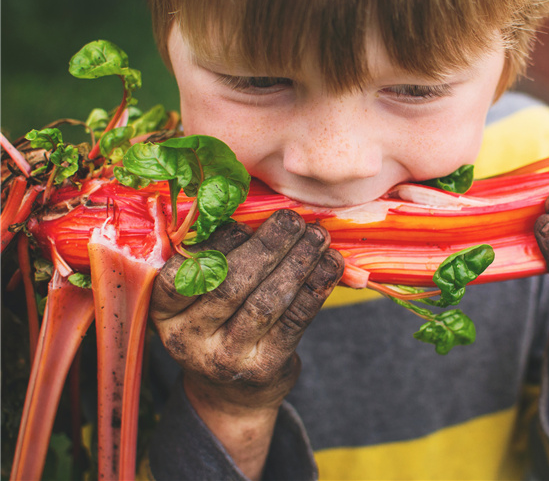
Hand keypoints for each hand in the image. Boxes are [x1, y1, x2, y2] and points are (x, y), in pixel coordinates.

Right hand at [149, 210, 342, 478]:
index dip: (219, 241)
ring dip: (298, 262)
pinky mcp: (263, 368)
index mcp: (164, 310)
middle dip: (268, 246)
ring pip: (266, 301)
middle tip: (294, 220)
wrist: (231, 392)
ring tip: (317, 236)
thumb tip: (258, 208)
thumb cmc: (219, 323)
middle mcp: (188, 336)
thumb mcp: (201, 297)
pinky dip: (316, 287)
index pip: (185, 271)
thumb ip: (219, 257)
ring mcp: (225, 357)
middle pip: (231, 283)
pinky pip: (294, 321)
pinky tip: (331, 265)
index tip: (248, 220)